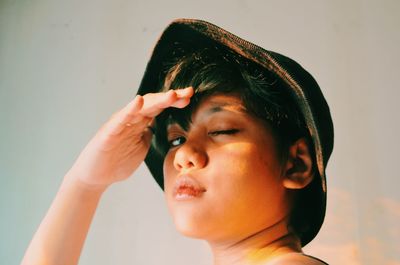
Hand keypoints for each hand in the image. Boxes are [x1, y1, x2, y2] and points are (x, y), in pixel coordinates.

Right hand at [66, 87, 193, 189]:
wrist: (96, 177)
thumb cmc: (117, 161)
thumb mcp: (140, 147)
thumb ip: (149, 135)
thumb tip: (158, 128)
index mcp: (140, 122)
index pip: (160, 107)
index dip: (175, 101)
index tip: (191, 97)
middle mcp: (130, 119)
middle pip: (153, 103)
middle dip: (172, 97)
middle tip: (188, 92)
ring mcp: (119, 125)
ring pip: (140, 108)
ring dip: (157, 101)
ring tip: (172, 95)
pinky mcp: (108, 134)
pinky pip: (120, 120)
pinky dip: (129, 110)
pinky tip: (137, 102)